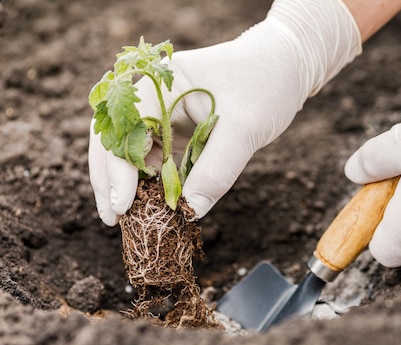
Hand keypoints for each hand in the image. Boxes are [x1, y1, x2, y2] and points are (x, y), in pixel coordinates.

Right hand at [89, 0, 360, 225]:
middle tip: (114, 219)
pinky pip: (159, 156)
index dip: (116, 169)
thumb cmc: (266, 85)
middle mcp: (155, 96)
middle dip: (111, 179)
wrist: (287, 67)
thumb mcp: (244, 129)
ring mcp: (165, 113)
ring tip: (135, 218)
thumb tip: (189, 212)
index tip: (123, 205)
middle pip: (116, 139)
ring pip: (135, 151)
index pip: (124, 128)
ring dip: (133, 183)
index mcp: (161, 83)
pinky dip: (157, 180)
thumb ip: (216, 170)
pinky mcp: (179, 128)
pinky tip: (159, 203)